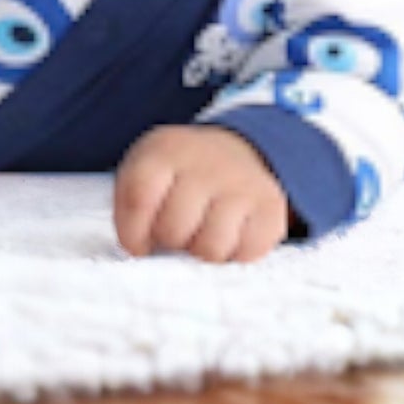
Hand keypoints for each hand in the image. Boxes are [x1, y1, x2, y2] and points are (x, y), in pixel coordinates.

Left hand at [114, 126, 289, 262]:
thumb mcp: (145, 170)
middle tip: (177, 232)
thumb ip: (132, 206)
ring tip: (201, 234)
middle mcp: (205, 162)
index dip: (133, 232)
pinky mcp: (271, 207)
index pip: (139, 197)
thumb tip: (140, 252)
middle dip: (170, 241)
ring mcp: (242, 182)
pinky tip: (229, 235)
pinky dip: (235, 254)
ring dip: (201, 251)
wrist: (237, 151)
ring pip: (211, 248)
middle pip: (174, 229)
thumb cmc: (178, 174)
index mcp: (165, 149)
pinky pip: (247, 254)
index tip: (138, 245)